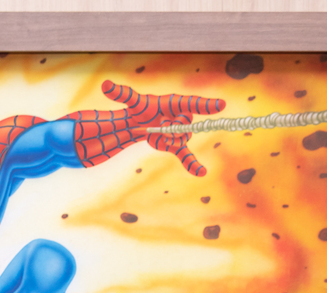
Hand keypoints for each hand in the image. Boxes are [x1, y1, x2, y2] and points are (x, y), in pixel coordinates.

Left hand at [101, 81, 225, 175]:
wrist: (140, 123)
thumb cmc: (140, 108)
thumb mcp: (132, 102)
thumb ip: (122, 93)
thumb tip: (105, 85)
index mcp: (176, 103)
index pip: (193, 103)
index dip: (206, 104)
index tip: (221, 104)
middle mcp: (182, 116)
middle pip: (183, 127)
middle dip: (169, 129)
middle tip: (157, 125)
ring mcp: (180, 132)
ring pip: (180, 140)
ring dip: (166, 140)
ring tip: (157, 134)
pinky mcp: (176, 146)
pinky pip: (186, 155)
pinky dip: (192, 164)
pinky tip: (200, 173)